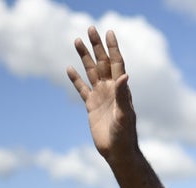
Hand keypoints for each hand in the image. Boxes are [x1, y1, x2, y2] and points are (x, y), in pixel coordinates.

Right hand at [68, 27, 136, 161]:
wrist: (117, 151)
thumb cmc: (125, 135)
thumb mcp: (124, 114)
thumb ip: (123, 95)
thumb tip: (124, 75)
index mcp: (120, 89)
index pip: (116, 63)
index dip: (113, 48)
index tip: (109, 33)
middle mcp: (110, 90)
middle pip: (103, 63)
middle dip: (97, 46)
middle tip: (90, 29)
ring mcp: (100, 97)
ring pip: (91, 72)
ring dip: (84, 57)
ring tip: (76, 40)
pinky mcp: (91, 106)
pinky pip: (82, 89)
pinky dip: (76, 79)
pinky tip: (69, 68)